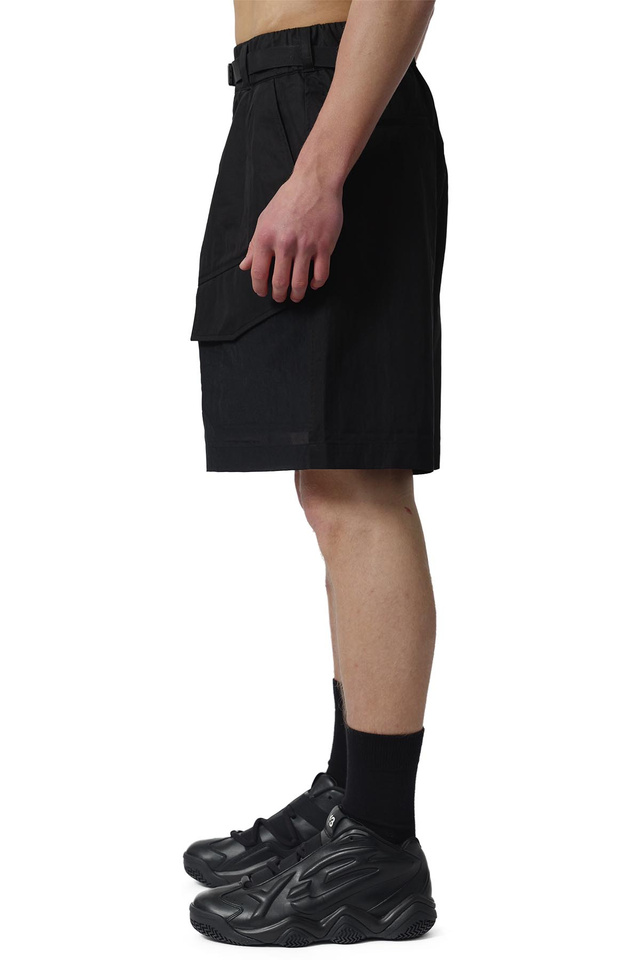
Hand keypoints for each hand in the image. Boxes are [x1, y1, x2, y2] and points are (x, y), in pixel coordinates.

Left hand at [238, 168, 343, 302]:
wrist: (314, 183)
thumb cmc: (288, 200)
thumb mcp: (264, 220)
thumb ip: (253, 246)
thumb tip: (244, 266)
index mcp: (266, 237)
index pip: (258, 273)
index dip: (259, 288)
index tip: (263, 292)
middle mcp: (284, 244)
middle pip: (279, 282)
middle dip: (279, 295)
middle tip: (280, 297)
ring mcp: (306, 246)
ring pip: (300, 283)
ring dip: (297, 294)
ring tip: (296, 296)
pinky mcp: (324, 246)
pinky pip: (321, 274)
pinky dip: (316, 284)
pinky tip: (313, 284)